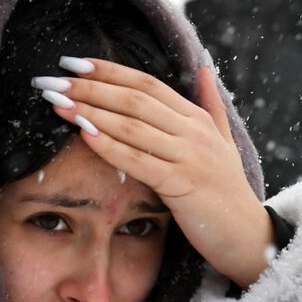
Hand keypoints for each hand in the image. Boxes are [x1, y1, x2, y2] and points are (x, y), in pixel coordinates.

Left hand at [38, 57, 273, 287]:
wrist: (249, 237)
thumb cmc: (228, 192)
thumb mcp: (223, 142)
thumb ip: (211, 104)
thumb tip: (204, 65)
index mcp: (198, 118)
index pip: (147, 83)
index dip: (108, 71)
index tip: (73, 63)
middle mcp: (194, 131)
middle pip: (134, 99)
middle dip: (90, 88)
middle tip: (53, 81)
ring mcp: (190, 156)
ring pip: (133, 125)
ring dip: (91, 111)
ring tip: (58, 103)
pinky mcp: (183, 184)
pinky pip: (139, 160)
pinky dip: (110, 145)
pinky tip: (84, 135)